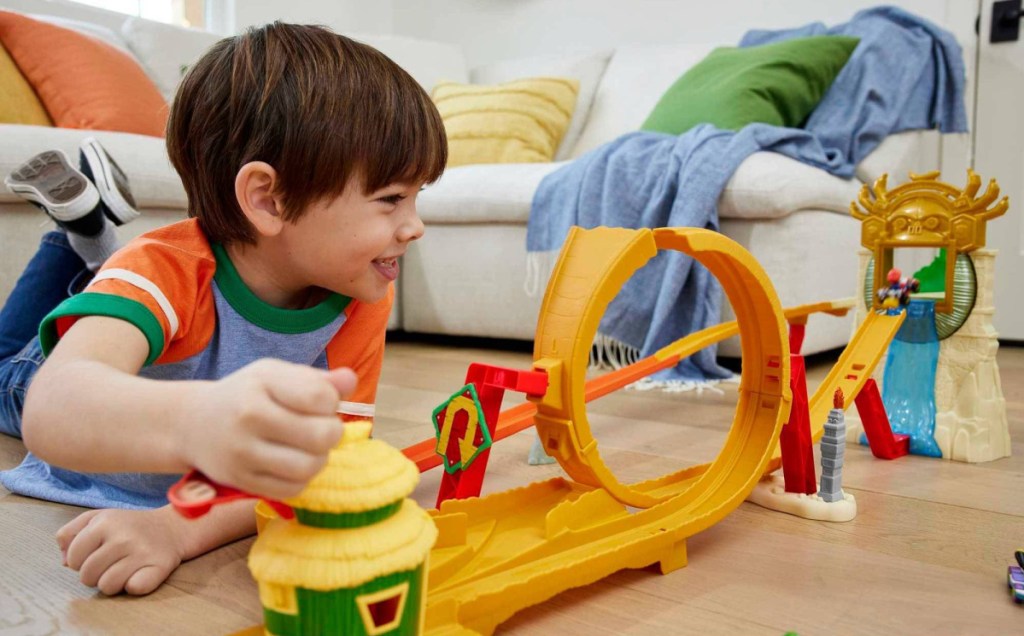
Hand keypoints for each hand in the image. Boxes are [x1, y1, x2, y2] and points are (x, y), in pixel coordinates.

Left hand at [57, 506, 186, 594]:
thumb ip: (71, 533)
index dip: (79, 561)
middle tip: (110, 564)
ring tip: (123, 570)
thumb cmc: (129, 526)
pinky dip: (134, 585)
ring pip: (107, 586)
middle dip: (95, 575)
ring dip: (112, 583)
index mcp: (104, 522)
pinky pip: (134, 588)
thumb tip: (63, 561)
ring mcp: (142, 552)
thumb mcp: (97, 518)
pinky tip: (139, 573)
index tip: (95, 554)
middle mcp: (123, 537)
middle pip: (87, 576)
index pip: (72, 558)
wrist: (172, 526)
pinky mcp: (159, 566)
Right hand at [182, 359, 356, 499]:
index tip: (320, 403)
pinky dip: (302, 478)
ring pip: (309, 467)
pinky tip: (292, 463)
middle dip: (332, 432)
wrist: (193, 424)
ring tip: (310, 448)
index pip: (320, 397)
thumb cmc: (246, 395)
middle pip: (321, 436)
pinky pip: (292, 489)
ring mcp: (243, 453)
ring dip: (320, 459)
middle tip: (321, 429)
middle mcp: (249, 417)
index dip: (332, 402)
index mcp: (261, 383)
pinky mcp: (242, 482)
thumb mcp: (276, 375)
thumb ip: (316, 380)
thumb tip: (349, 381)